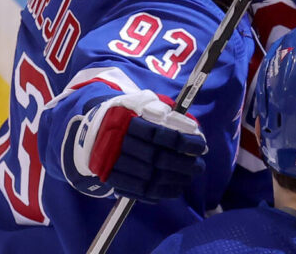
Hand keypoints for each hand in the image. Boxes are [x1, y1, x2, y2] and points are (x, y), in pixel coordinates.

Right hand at [62, 90, 206, 202]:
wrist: (94, 128)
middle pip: (156, 158)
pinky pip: (137, 191)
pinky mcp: (110, 177)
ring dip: (174, 180)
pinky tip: (175, 190)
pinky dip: (159, 193)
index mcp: (126, 119)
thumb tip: (193, 131)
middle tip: (199, 166)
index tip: (201, 146)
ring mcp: (111, 162)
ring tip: (190, 177)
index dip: (184, 142)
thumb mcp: (144, 102)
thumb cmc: (129, 114)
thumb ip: (167, 113)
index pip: (161, 134)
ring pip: (148, 177)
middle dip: (183, 164)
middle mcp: (116, 141)